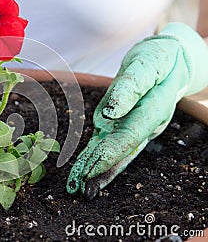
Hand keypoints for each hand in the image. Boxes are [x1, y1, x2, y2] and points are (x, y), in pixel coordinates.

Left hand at [67, 23, 207, 197]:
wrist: (169, 61)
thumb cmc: (159, 59)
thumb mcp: (146, 64)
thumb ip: (129, 87)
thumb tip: (110, 112)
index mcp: (153, 111)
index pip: (128, 138)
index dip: (108, 156)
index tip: (89, 171)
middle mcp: (143, 124)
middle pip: (119, 151)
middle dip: (98, 170)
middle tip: (77, 188)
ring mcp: (133, 125)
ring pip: (114, 152)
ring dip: (96, 169)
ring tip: (78, 187)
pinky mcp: (122, 123)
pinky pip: (109, 143)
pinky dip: (97, 157)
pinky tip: (86, 171)